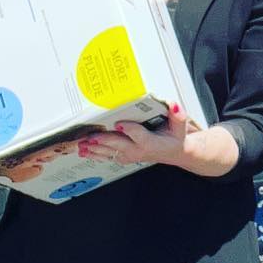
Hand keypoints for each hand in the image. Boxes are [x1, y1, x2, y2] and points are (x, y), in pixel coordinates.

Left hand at [76, 104, 191, 169]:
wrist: (175, 151)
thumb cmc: (175, 137)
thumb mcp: (180, 126)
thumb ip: (178, 116)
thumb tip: (174, 105)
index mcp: (151, 142)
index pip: (139, 135)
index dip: (130, 129)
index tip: (120, 124)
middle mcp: (138, 150)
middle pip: (119, 145)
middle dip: (104, 141)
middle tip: (90, 137)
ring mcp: (130, 155)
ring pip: (110, 152)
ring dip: (95, 149)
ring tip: (82, 146)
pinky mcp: (125, 156)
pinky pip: (108, 156)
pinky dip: (95, 154)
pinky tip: (84, 151)